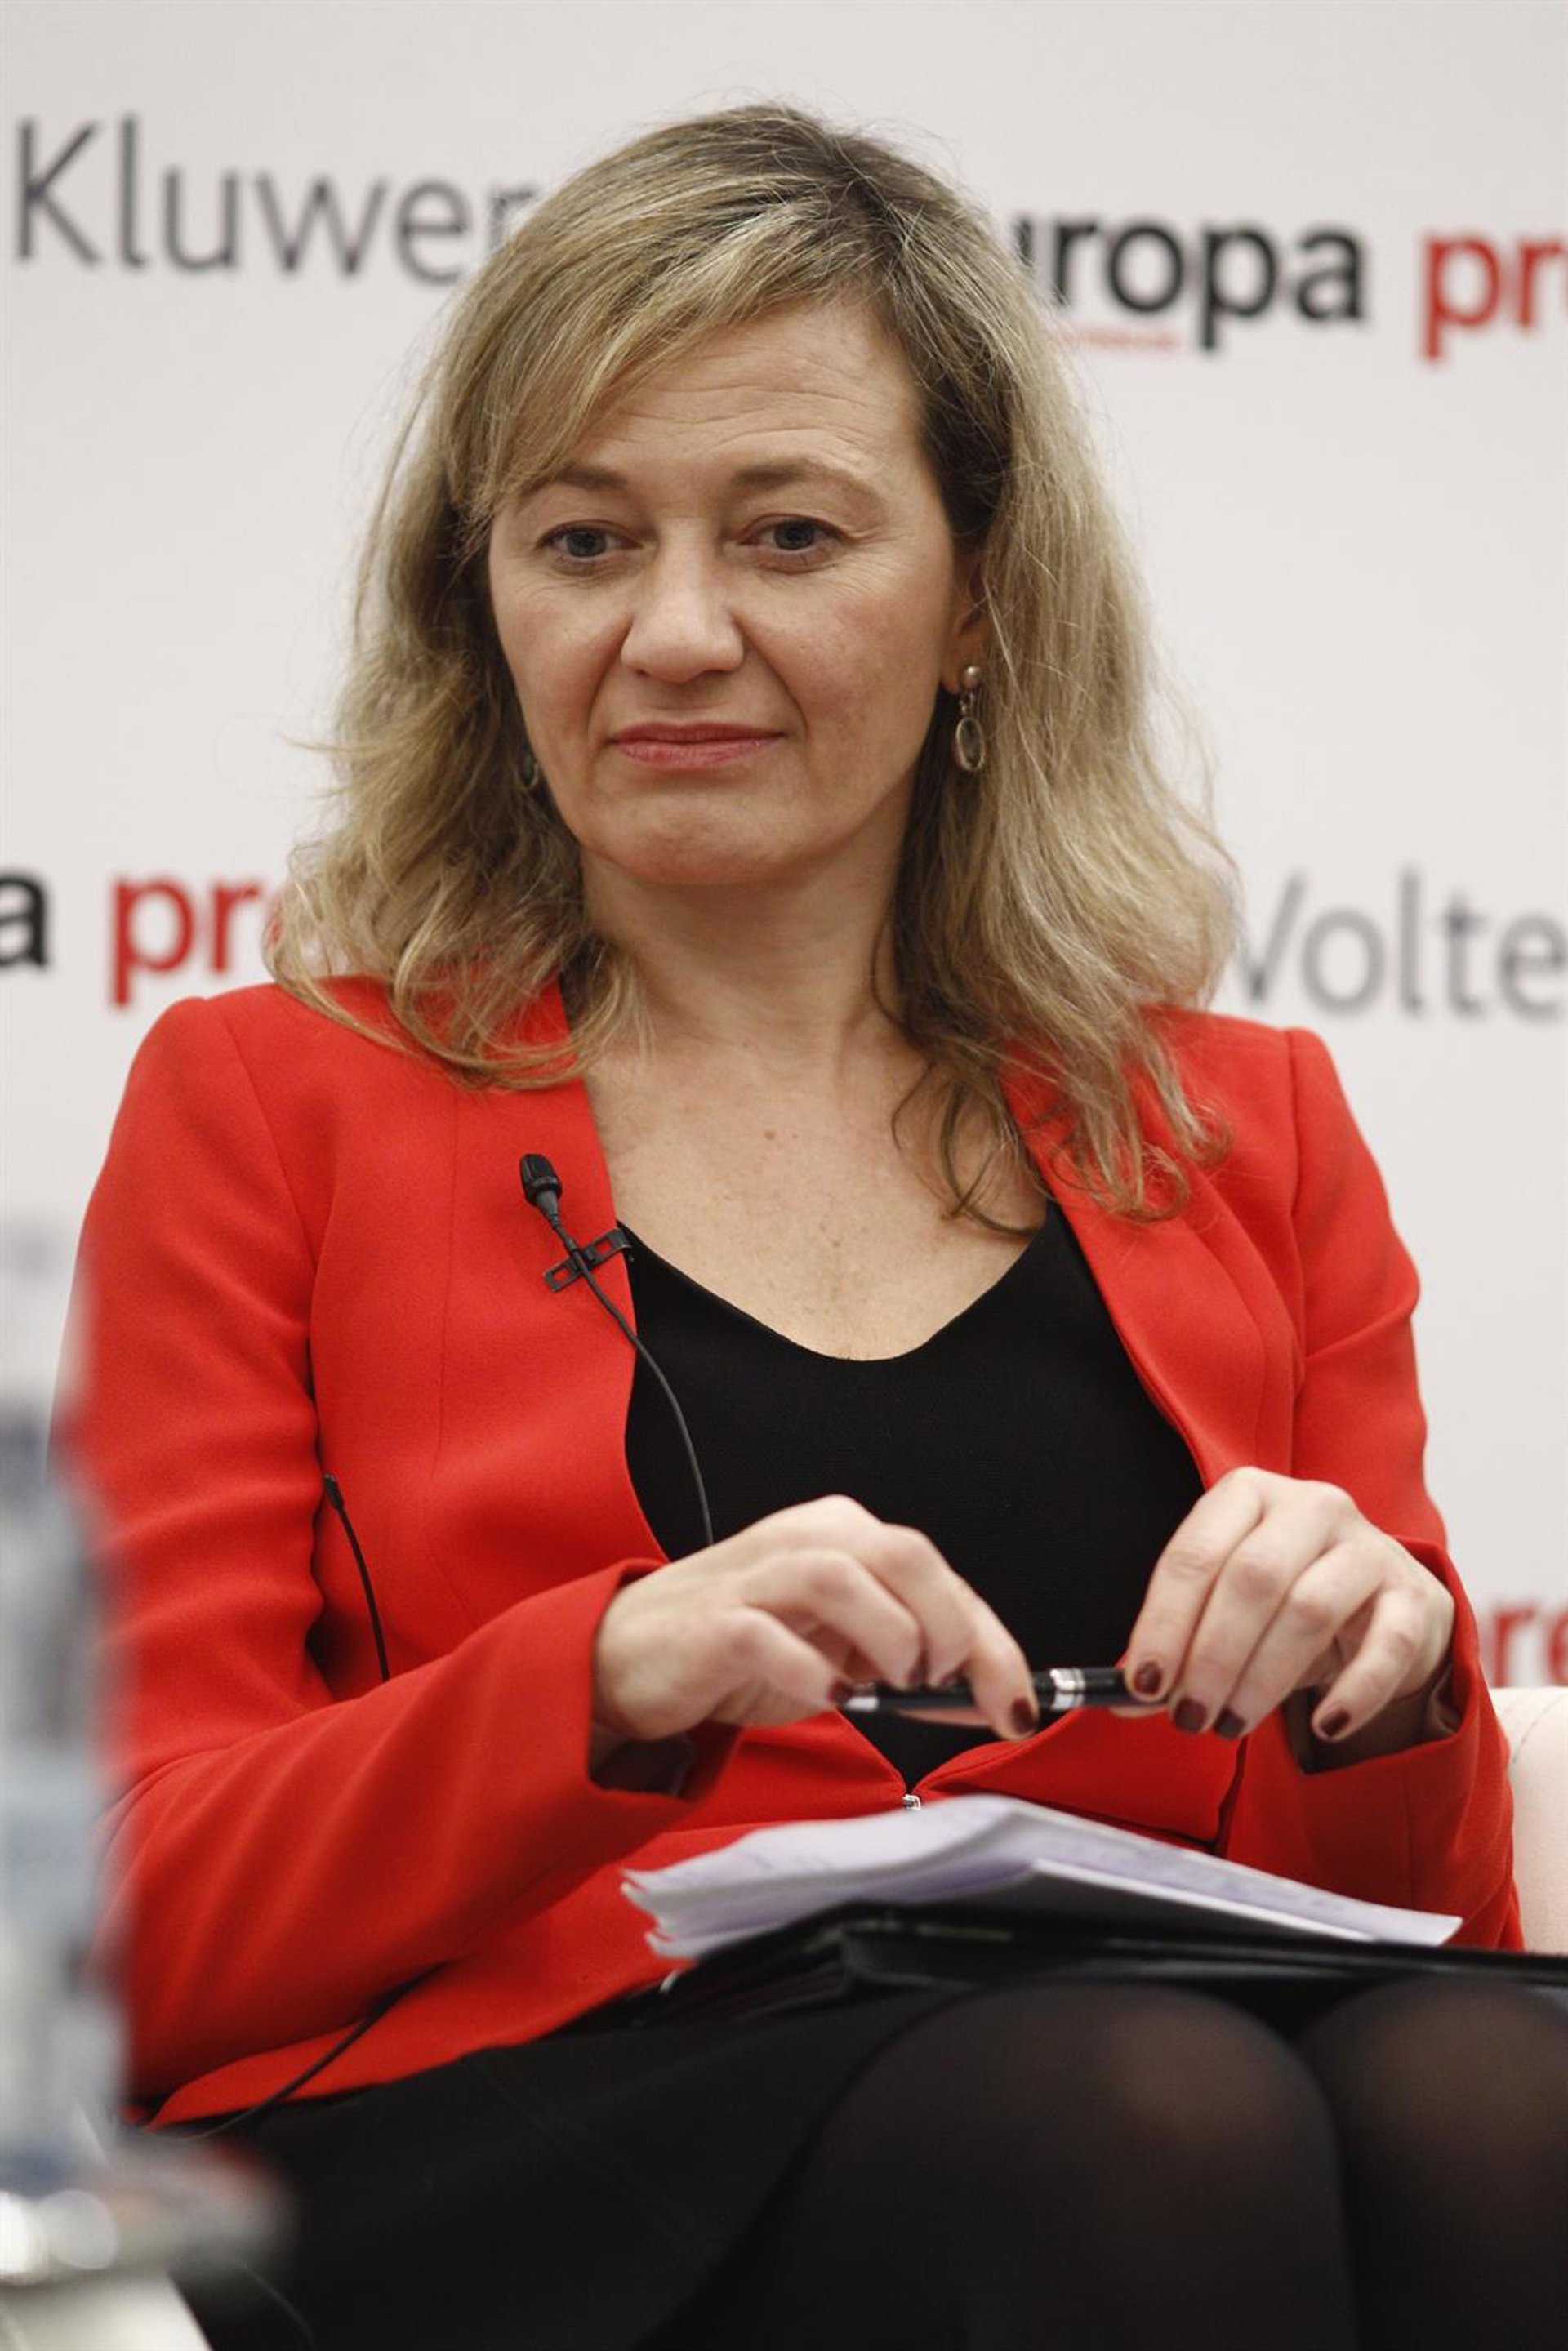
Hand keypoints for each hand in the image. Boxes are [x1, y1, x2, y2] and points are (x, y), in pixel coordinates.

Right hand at [593, 1494, 1036, 1752]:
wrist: (631, 1656)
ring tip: (888, 1685)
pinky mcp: (713, 1622)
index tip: (1018, 1703)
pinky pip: (767, 1635)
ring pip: (842, 1574)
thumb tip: (988, 1698)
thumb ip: (908, 1661)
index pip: (938, 1572)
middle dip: (948, 1626)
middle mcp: (804, 1539)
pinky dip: (812, 1673)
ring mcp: (756, 1577)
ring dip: (888, 1637)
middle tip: (942, 1683)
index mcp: (843, 1536)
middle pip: (903, 1552)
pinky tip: (827, 1698)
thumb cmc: (743, 1647)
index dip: (990, 1641)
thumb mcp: (840, 1650)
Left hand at [1120, 1468, 1454, 1752]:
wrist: (1384, 1610)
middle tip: (1188, 1714)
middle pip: (1252, 1577)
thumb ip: (1176, 1652)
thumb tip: (1118, 1701)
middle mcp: (1311, 1506)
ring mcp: (1369, 1546)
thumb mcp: (1226, 1614)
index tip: (1142, 1684)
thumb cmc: (1286, 1606)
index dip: (1165, 1622)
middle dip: (1212, 1655)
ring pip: (1310, 1608)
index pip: (1194, 1553)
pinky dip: (1353, 1692)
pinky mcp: (1415, 1595)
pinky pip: (1385, 1645)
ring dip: (1263, 1677)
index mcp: (1248, 1494)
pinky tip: (1324, 1726)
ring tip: (1232, 1725)